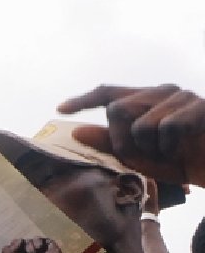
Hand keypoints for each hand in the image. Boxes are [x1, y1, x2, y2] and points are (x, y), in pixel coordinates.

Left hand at [2, 237, 66, 252]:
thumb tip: (4, 247)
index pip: (12, 247)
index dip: (12, 245)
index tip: (14, 247)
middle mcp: (27, 251)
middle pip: (19, 241)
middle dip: (19, 243)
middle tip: (20, 244)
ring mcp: (37, 247)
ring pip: (28, 240)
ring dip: (29, 245)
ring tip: (34, 252)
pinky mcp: (45, 243)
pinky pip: (37, 238)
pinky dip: (37, 242)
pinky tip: (39, 248)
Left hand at [58, 84, 204, 186]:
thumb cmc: (184, 160)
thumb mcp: (141, 158)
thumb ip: (110, 144)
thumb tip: (76, 131)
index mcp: (147, 100)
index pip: (109, 93)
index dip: (84, 100)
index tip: (60, 109)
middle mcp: (162, 91)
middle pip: (117, 111)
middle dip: (122, 141)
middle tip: (145, 156)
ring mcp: (181, 96)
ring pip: (140, 124)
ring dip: (150, 148)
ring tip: (171, 153)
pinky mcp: (197, 106)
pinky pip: (166, 129)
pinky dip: (172, 147)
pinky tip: (187, 148)